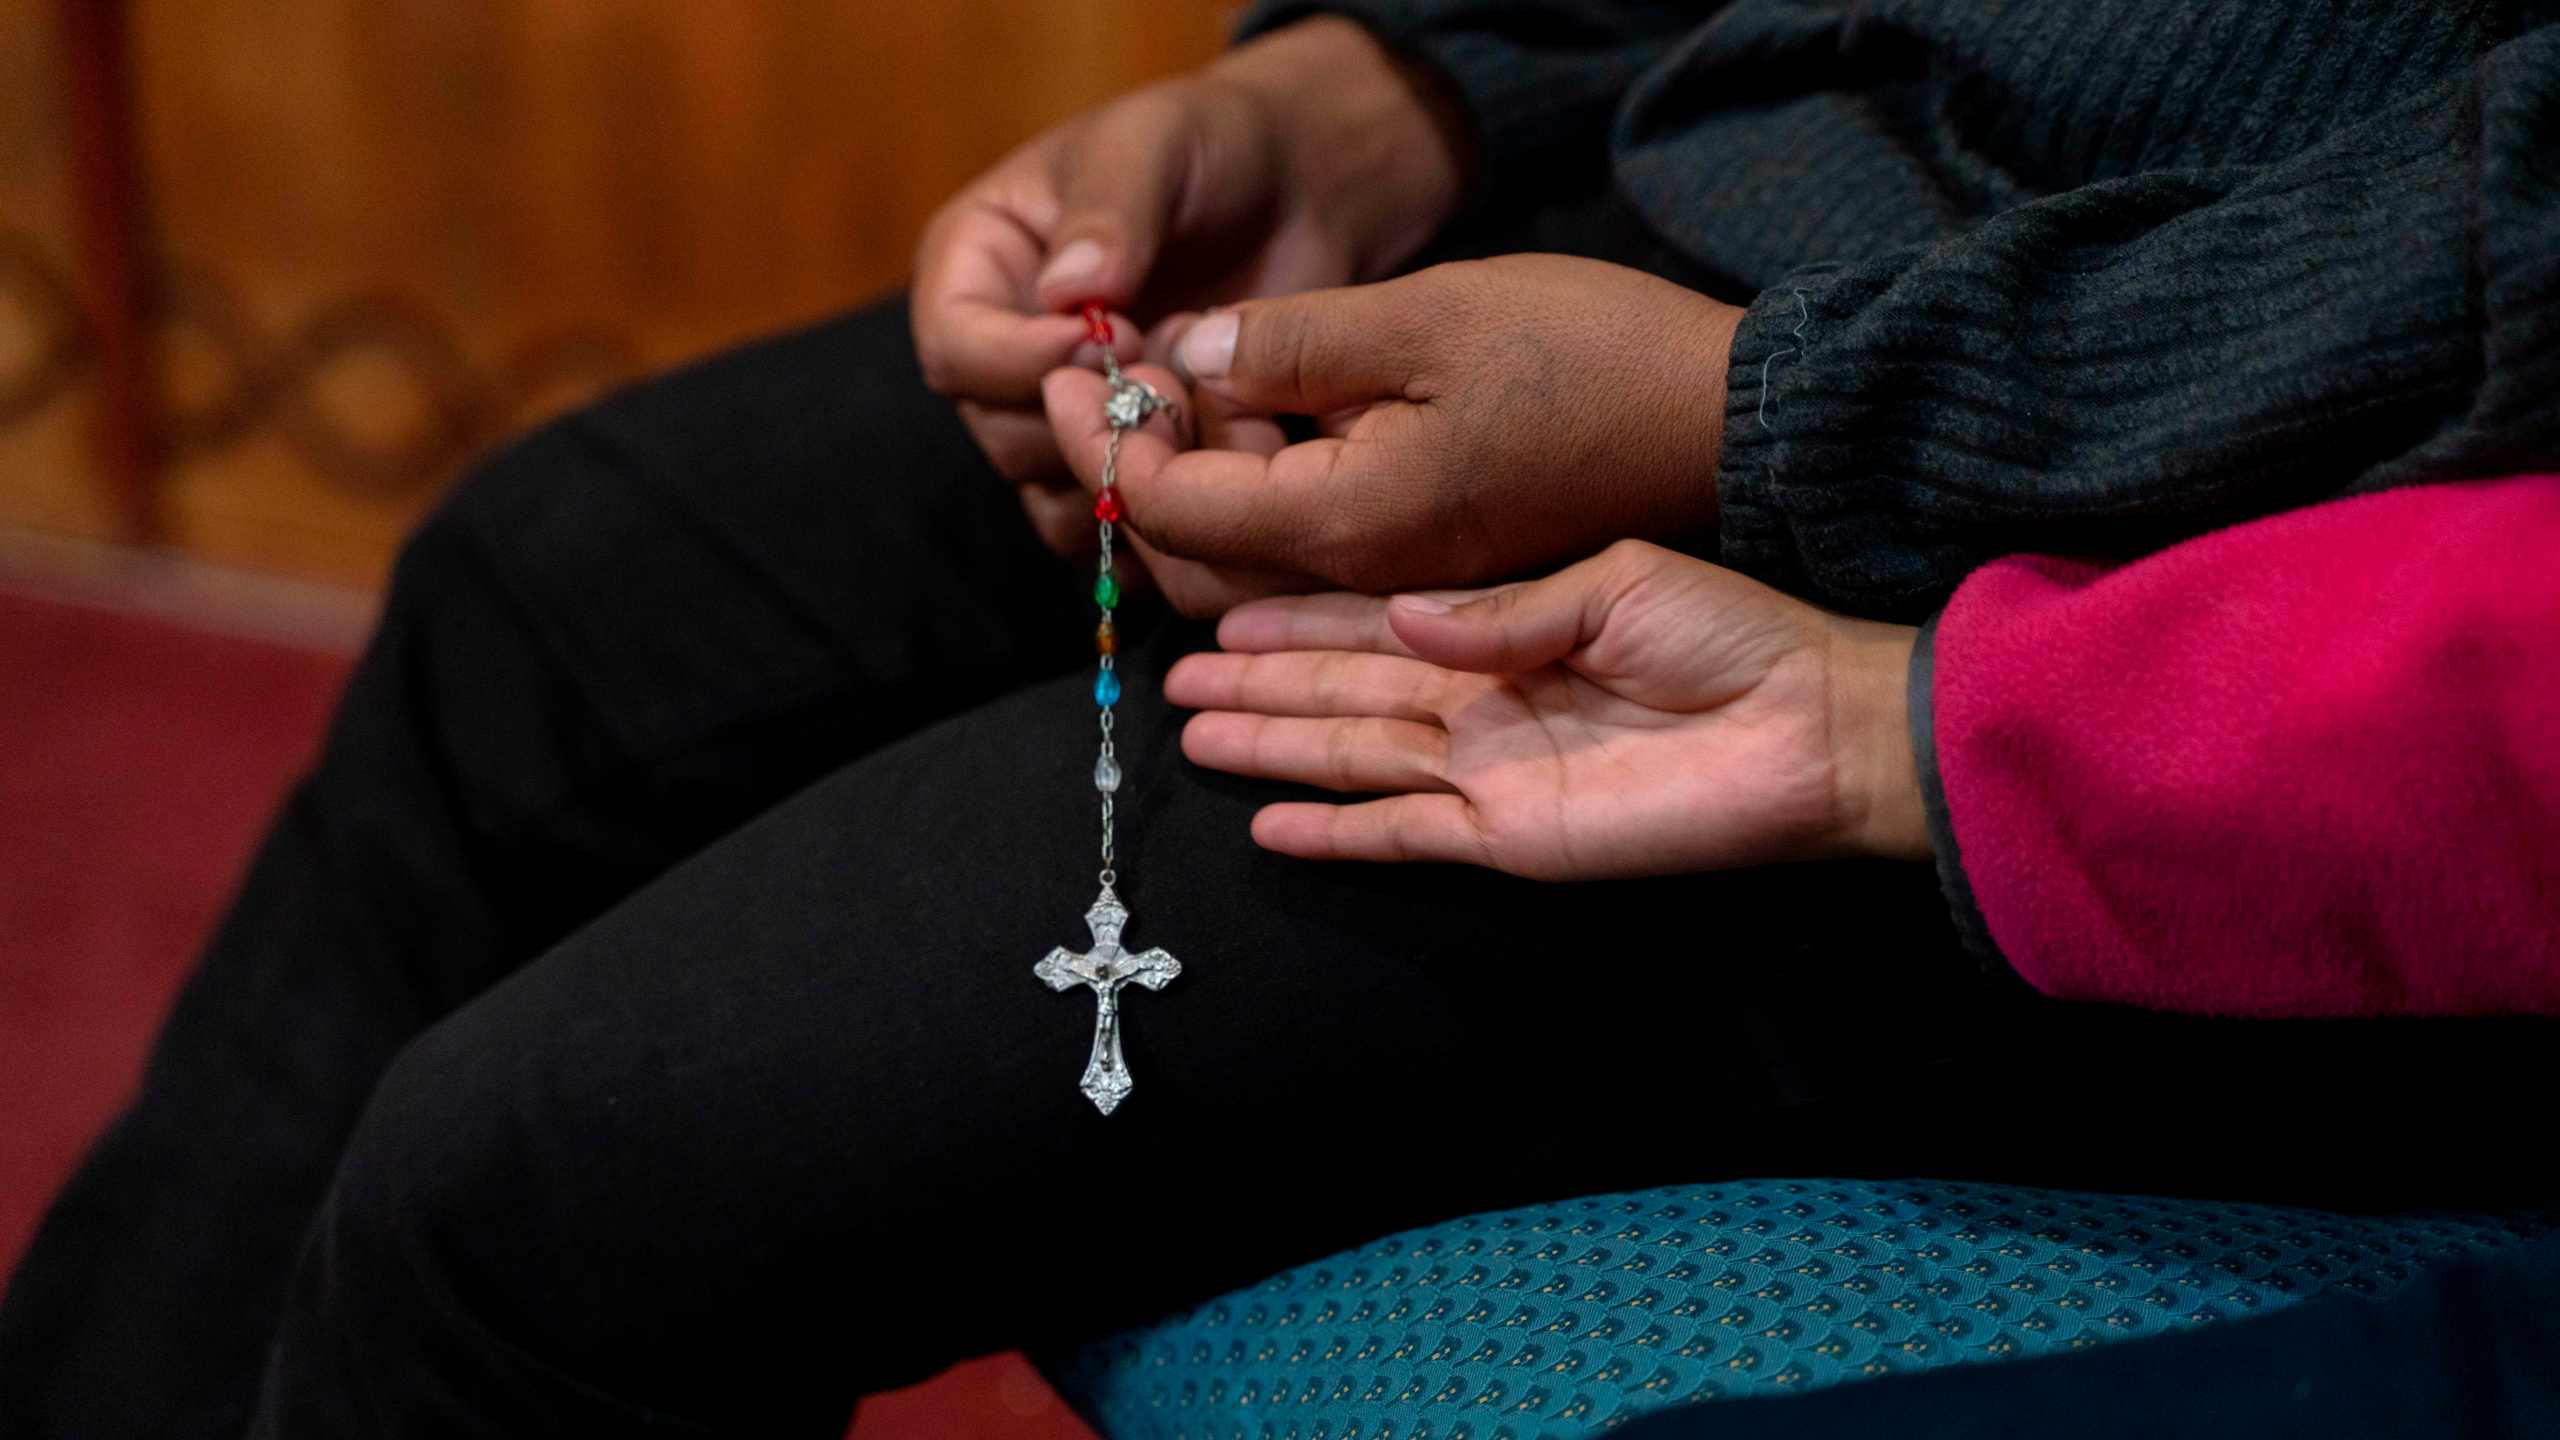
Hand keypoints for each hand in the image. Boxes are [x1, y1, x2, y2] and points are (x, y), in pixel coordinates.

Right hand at [910, 18, 1470, 557]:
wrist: (1297, 195)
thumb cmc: (1211, 149)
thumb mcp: (1156, 148)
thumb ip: (1112, 211)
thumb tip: (1067, 292)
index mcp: (976, 267)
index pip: (956, 348)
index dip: (1024, 361)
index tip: (1115, 338)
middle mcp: (1002, 354)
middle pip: (1003, 435)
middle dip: (1091, 419)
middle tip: (1175, 381)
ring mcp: (1062, 417)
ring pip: (1059, 495)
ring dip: (1135, 472)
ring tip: (1206, 411)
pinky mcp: (1124, 461)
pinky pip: (1118, 528)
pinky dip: (1167, 518)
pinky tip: (1224, 474)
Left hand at [1044, 254, 1742, 602]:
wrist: (1722, 422)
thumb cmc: (1592, 356)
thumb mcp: (1430, 316)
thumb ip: (1294, 346)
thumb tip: (1182, 359)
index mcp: (1352, 520)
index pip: (1180, 506)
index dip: (1106, 439)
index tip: (1062, 372)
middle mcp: (1368, 573)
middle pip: (1199, 558)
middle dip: (1129, 479)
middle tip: (1090, 391)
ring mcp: (1405, 581)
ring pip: (1250, 568)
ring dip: (1183, 503)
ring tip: (1141, 419)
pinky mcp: (1436, 566)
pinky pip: (1308, 562)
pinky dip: (1248, 514)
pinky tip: (1236, 452)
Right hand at [1163, 540, 1930, 878]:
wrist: (1810, 729)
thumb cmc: (1731, 637)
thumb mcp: (1618, 582)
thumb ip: (1505, 609)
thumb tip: (1400, 618)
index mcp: (1502, 631)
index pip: (1375, 623)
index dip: (1299, 617)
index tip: (1225, 603)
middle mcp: (1478, 699)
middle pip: (1342, 691)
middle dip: (1261, 680)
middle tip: (1175, 672)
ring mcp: (1488, 771)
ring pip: (1354, 756)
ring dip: (1274, 745)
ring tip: (1194, 731)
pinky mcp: (1510, 836)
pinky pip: (1404, 833)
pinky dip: (1337, 831)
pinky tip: (1270, 820)